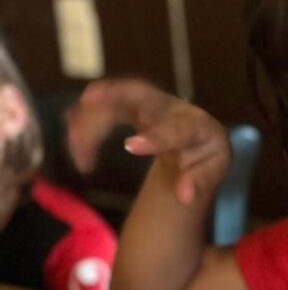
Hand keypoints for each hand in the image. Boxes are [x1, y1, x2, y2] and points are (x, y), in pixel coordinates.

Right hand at [66, 79, 230, 205]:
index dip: (155, 137)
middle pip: (139, 93)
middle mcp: (170, 106)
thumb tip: (185, 197)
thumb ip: (200, 183)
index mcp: (197, 125)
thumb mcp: (210, 172)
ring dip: (90, 120)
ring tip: (80, 156)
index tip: (130, 147)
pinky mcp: (127, 102)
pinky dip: (84, 119)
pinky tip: (74, 141)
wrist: (194, 139)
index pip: (176, 129)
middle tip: (87, 102)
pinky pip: (101, 105)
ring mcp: (146, 101)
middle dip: (113, 92)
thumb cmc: (203, 157)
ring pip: (113, 99)